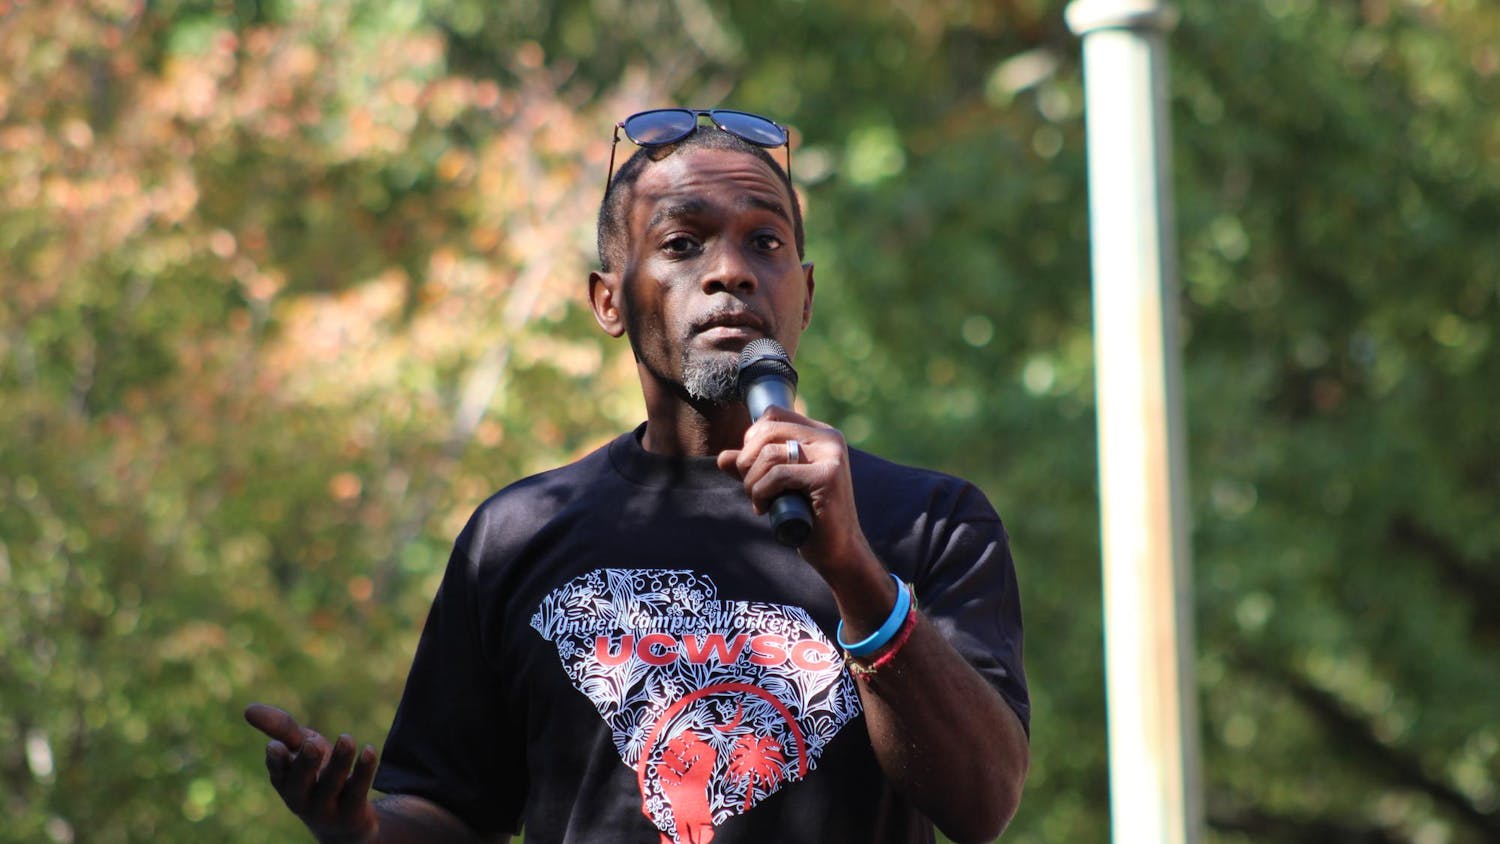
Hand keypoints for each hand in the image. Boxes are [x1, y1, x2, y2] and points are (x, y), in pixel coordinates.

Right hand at [244, 703, 379, 843]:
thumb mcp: (300, 749)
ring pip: (331, 785)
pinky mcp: (351, 814)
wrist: (342, 823)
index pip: (277, 770)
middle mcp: (300, 798)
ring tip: (347, 739)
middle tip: (313, 743)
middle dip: (306, 763)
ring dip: (339, 761)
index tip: (275, 746)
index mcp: (284, 781)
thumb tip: (247, 709)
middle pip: (300, 783)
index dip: (276, 760)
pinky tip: (369, 750)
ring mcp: (325, 809)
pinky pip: (357, 792)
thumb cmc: (316, 776)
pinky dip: (363, 771)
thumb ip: (281, 729)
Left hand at [715, 405, 874, 581]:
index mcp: (821, 434)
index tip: (751, 466)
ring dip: (752, 482)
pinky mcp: (828, 477)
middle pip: (767, 431)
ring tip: (759, 501)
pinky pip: (778, 475)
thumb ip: (753, 468)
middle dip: (747, 461)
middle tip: (750, 487)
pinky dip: (761, 493)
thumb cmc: (807, 517)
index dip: (751, 437)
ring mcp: (831, 456)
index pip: (773, 414)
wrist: (838, 549)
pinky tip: (766, 509)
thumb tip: (722, 457)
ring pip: (769, 454)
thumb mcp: (775, 486)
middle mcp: (829, 439)